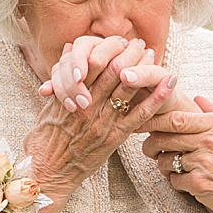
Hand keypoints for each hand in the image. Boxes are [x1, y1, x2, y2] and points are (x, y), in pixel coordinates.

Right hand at [26, 36, 173, 212]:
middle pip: (112, 70)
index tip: (119, 40)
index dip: (108, 48)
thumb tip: (70, 52)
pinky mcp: (114, 138)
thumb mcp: (48, 107)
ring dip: (143, 68)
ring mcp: (102, 122)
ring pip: (127, 88)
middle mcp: (87, 105)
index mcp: (71, 95)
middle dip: (128, 53)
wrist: (46, 173)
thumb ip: (61, 82)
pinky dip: (156, 97)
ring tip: (152, 55)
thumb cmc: (44, 141)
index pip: (93, 63)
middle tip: (138, 42)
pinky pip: (138, 115)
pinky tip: (169, 83)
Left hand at [139, 95, 212, 212]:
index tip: (143, 123)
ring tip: (172, 167)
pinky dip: (176, 182)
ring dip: (163, 165)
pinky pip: (174, 180)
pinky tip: (188, 182)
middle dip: (151, 144)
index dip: (153, 120)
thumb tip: (197, 98)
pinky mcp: (200, 185)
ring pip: (166, 160)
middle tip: (149, 148)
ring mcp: (204, 163)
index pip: (175, 118)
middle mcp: (211, 141)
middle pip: (164, 138)